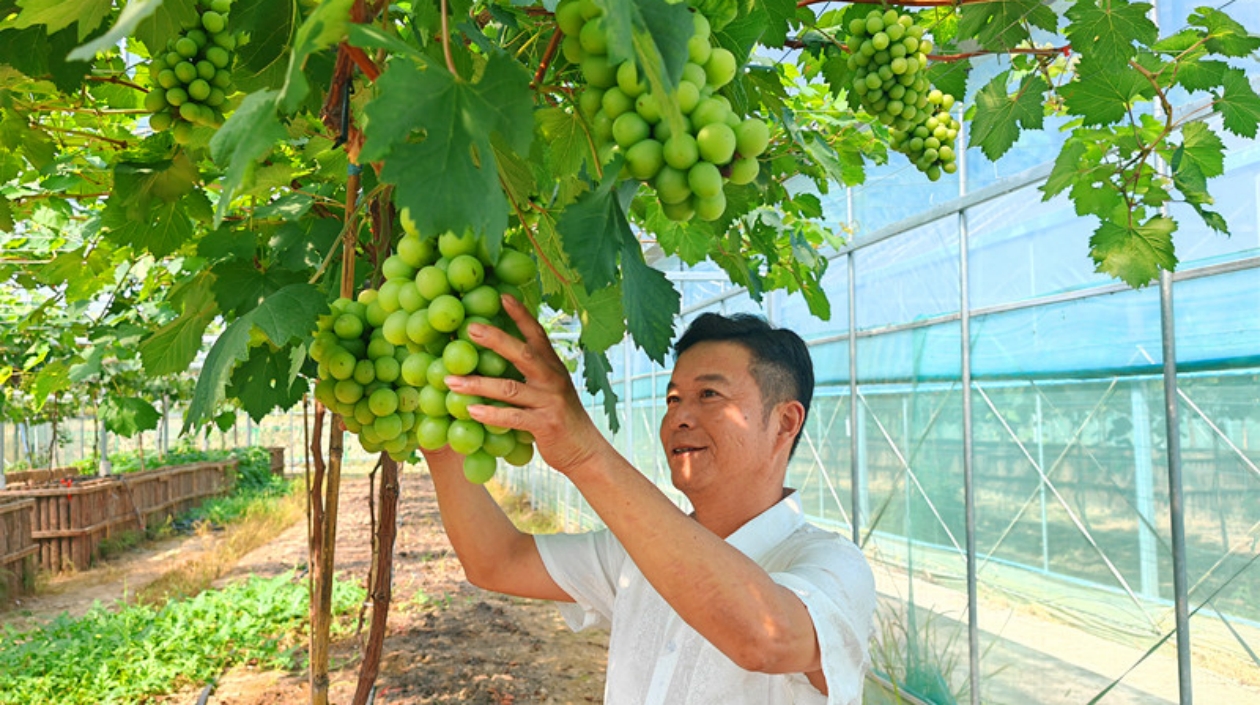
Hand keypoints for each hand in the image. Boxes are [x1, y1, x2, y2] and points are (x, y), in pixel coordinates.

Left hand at [445, 294, 604, 475]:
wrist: (583, 450)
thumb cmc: (558, 418)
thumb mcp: (549, 389)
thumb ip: (530, 373)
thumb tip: (496, 357)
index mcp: (552, 366)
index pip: (537, 334)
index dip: (521, 314)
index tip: (502, 296)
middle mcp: (553, 378)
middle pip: (523, 353)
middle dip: (495, 339)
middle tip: (469, 328)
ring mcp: (550, 401)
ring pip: (510, 388)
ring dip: (478, 383)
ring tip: (450, 380)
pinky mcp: (545, 424)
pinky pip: (512, 417)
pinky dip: (490, 414)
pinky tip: (470, 411)